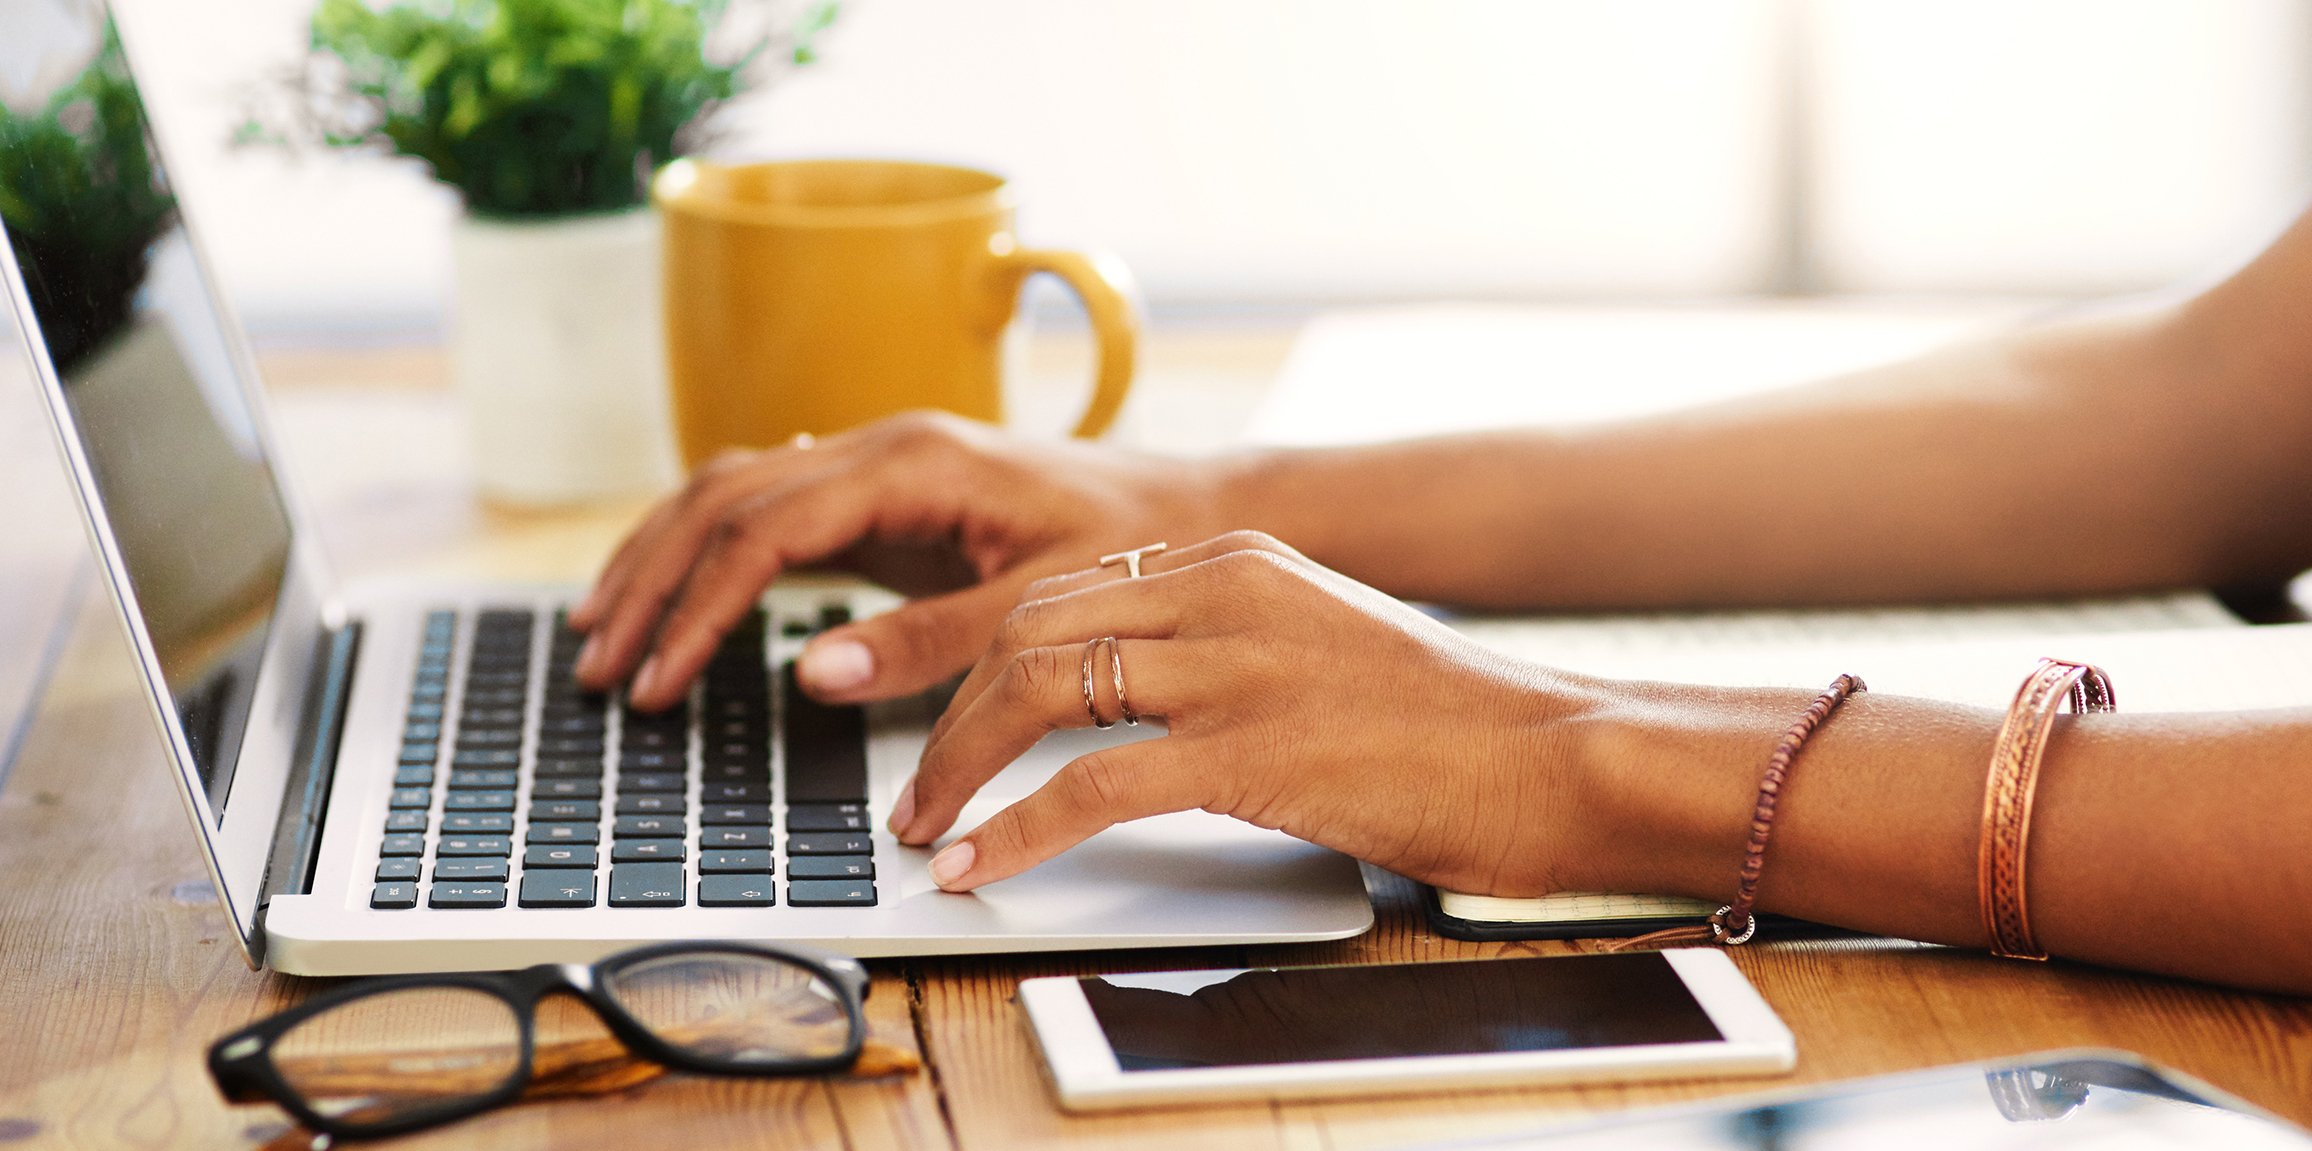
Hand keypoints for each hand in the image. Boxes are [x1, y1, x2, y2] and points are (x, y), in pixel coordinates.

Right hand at [568, 412, 1221, 709]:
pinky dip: (708, 549)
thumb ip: (932, 640)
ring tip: (605, 632)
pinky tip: (674, 588)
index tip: (659, 681)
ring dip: (661, 558)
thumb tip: (815, 672)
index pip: (763, 528)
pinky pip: (769, 507)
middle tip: (600, 666)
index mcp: (913, 461)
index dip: (697, 608)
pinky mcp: (884, 495)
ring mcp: (877, 463)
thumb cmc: (1134, 547)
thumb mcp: (1042, 606)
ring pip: (731, 491)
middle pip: (722, 498)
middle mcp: (882, 445)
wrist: (1192, 509)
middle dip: (651, 582)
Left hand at [893, 531, 1611, 894]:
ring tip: (925, 828)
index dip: (982, 662)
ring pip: (1040, 690)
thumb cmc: (1447, 721)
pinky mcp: (1253, 750)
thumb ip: (1227, 645)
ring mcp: (1237, 667)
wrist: (1552, 754)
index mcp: (1236, 561)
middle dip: (950, 714)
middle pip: (1031, 631)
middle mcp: (1224, 593)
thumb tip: (1131, 697)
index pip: (1064, 592)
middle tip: (916, 787)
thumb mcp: (1319, 643)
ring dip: (959, 767)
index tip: (947, 721)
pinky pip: (1091, 785)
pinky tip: (979, 864)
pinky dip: (1015, 829)